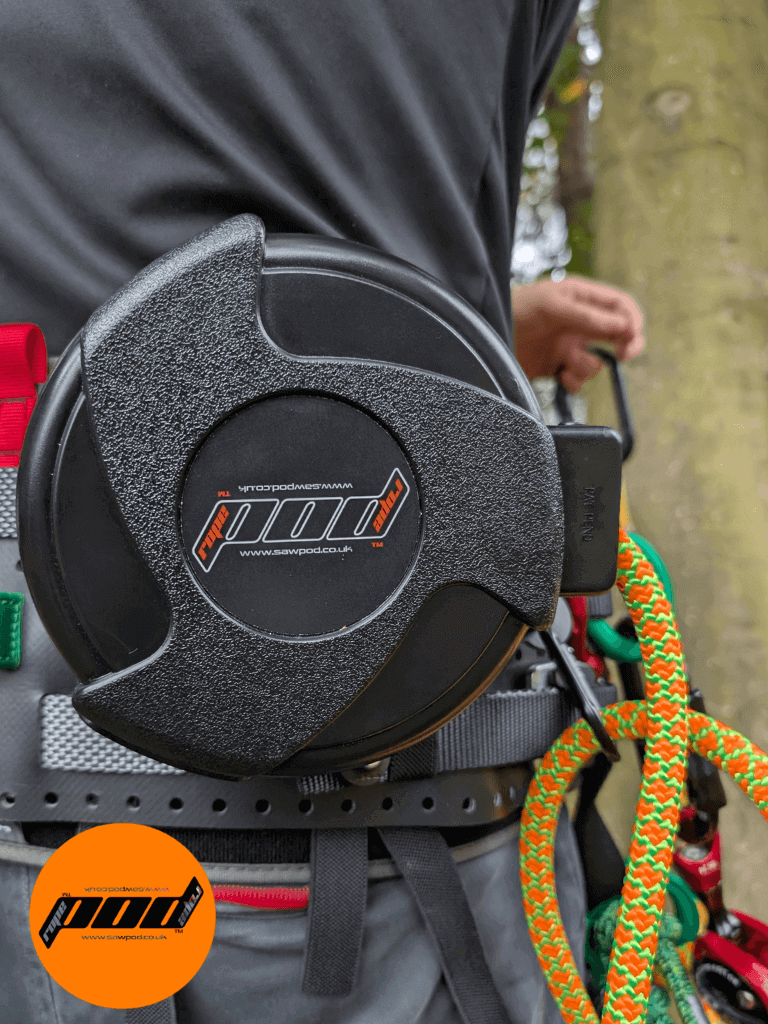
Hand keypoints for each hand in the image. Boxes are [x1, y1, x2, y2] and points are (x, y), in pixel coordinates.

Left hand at [512, 276, 643, 391]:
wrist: (485, 336)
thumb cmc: (515, 309)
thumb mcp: (552, 306)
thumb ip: (588, 316)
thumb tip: (624, 326)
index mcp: (581, 298)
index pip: (620, 306)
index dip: (632, 321)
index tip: (632, 337)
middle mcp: (579, 322)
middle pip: (617, 335)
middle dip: (625, 346)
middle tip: (625, 355)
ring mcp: (568, 346)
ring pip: (597, 362)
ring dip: (587, 366)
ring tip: (567, 363)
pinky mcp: (556, 367)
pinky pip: (579, 379)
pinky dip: (574, 381)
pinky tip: (560, 376)